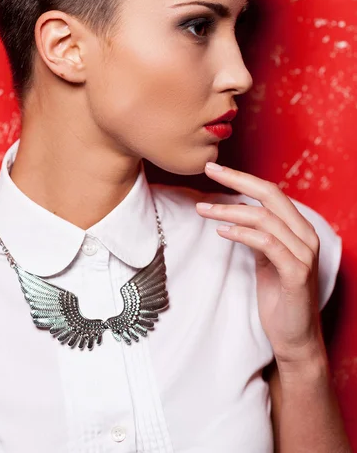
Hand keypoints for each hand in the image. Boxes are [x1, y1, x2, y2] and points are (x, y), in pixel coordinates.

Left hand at [195, 162, 325, 366]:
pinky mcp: (296, 273)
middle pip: (270, 195)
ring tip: (203, 209)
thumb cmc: (279, 297)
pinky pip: (267, 243)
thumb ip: (260, 234)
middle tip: (208, 170)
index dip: (242, 177)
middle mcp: (306, 235)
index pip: (270, 192)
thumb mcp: (266, 259)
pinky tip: (222, 231)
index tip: (215, 169)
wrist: (295, 338)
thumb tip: (236, 214)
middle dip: (237, 179)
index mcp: (299, 228)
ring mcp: (304, 254)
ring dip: (229, 210)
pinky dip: (242, 233)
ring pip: (264, 217)